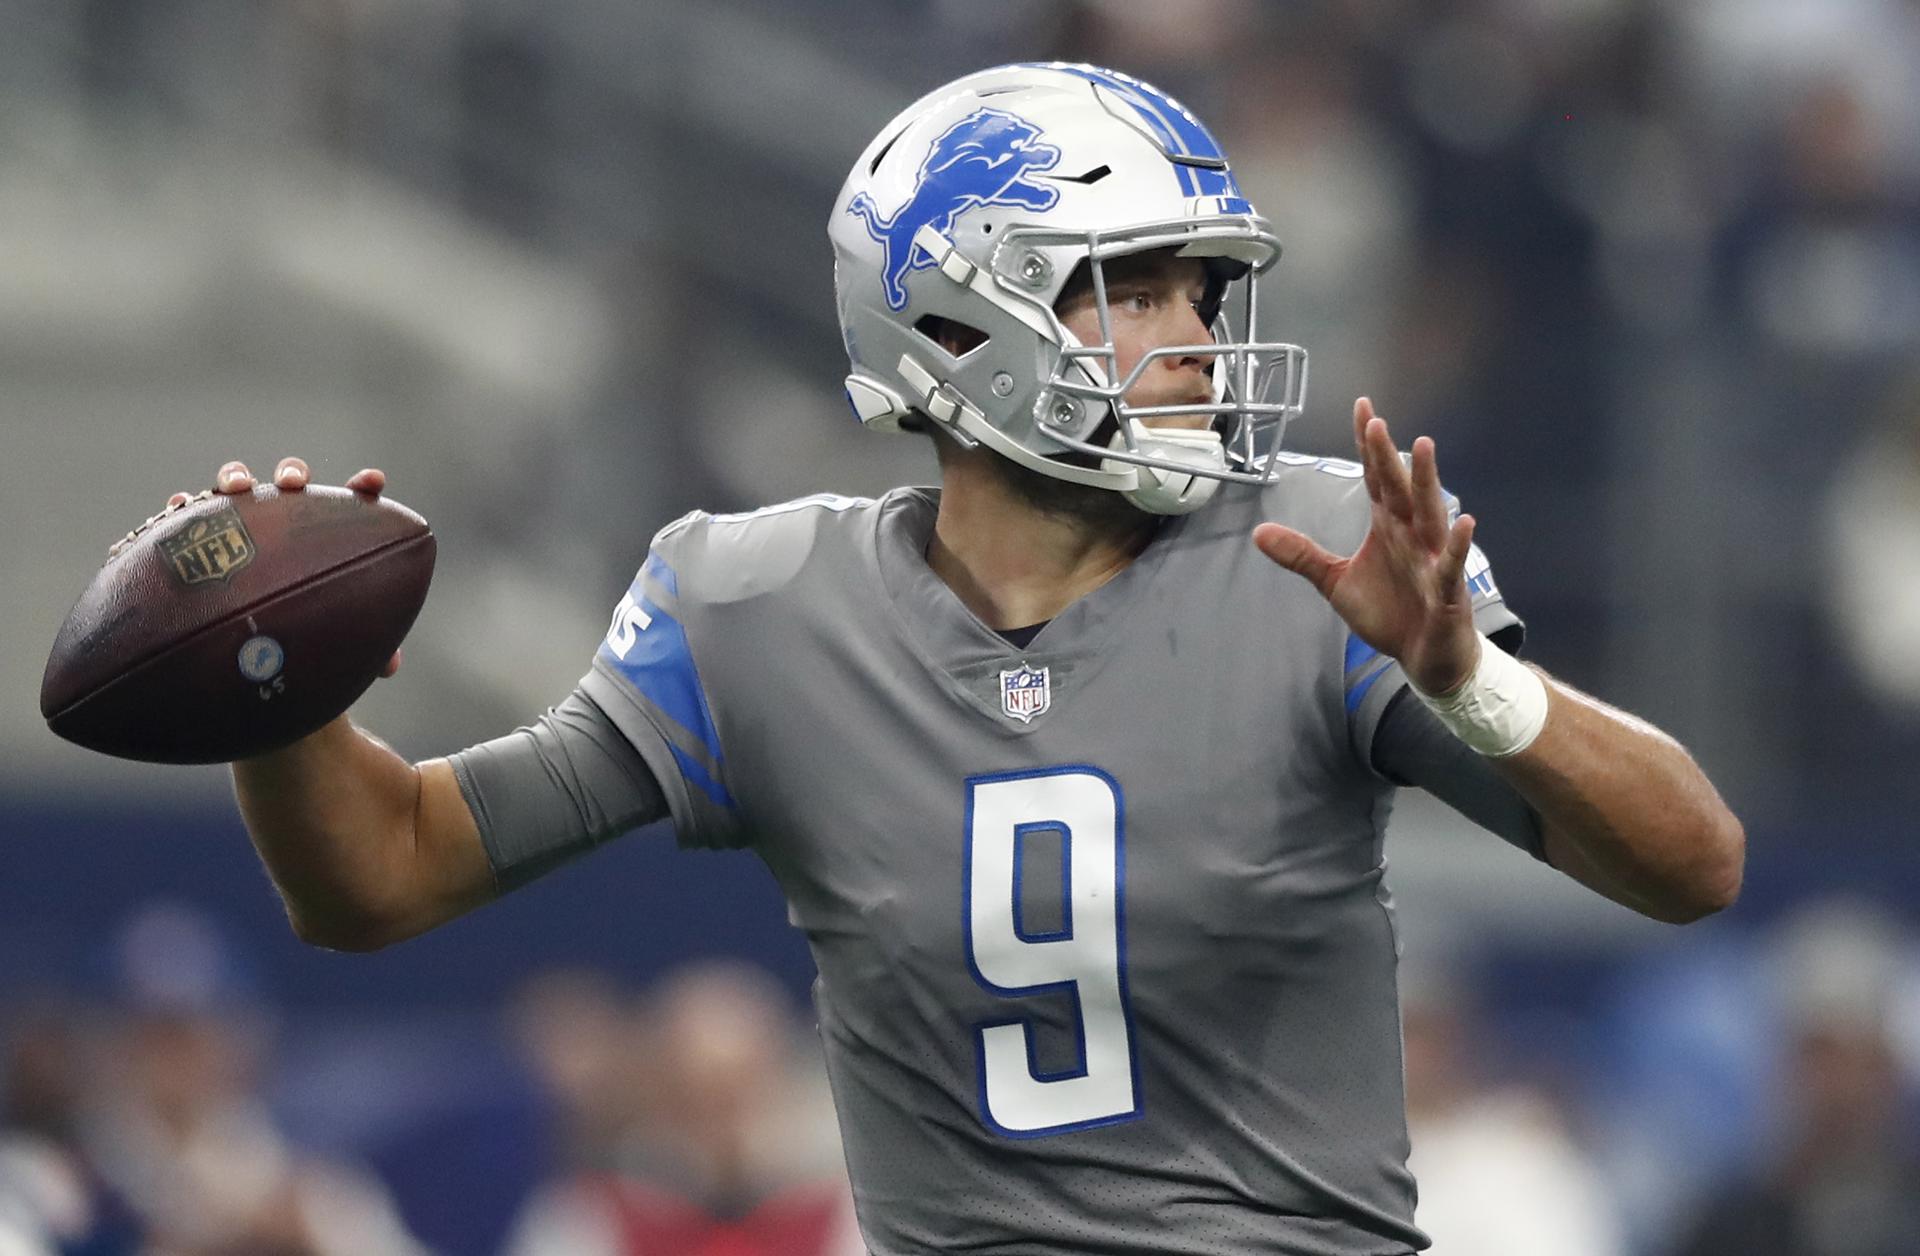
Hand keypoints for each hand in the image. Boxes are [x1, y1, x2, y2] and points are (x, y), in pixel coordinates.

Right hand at [114, 457, 402, 678]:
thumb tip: (390, 666)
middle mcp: (283, 522)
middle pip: (291, 483)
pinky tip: (178, 507)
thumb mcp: (335, 643)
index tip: (373, 482)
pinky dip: (183, 506)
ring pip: (238, 487)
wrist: (248, 652)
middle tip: (293, 486)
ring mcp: (241, 525)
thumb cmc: (304, 638)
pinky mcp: (199, 539)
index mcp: (324, 536)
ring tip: (235, 488)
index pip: (350, 504)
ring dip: (236, 477)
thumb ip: (366, 647)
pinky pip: (186, 516)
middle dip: (292, 475)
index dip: (363, 488)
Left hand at [1252, 398, 1479, 695]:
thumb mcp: (1335, 582)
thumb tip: (1259, 533)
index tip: (1363, 407)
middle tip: (1376, 422)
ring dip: (1426, 482)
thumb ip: (1302, 555)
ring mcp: (1433, 559)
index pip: (1377, 477)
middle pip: (1397, 488)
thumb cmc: (1390, 613)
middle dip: (1387, 456)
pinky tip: (1465, 522)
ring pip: (1430, 514)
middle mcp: (1412, 534)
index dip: (1368, 445)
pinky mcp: (1447, 590)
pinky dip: (1458, 545)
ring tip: (1424, 447)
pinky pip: (1452, 565)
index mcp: (1388, 526)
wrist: (1423, 658)